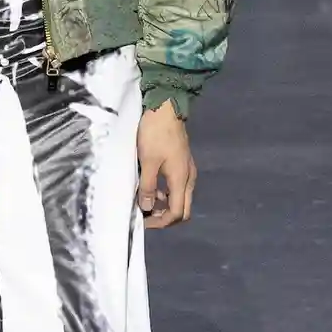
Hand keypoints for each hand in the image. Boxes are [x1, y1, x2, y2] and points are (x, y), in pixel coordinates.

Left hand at [136, 102, 196, 228]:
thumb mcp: (147, 162)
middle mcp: (188, 178)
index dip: (161, 223)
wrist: (166, 108)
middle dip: (165, 218)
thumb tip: (146, 208)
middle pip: (182, 209)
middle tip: (146, 217)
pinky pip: (177, 187)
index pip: (177, 213)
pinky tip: (152, 188)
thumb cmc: (155, 134)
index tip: (143, 221)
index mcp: (182, 179)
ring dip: (165, 205)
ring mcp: (187, 170)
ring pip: (180, 198)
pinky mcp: (182, 163)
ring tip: (146, 202)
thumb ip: (148, 187)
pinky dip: (166, 194)